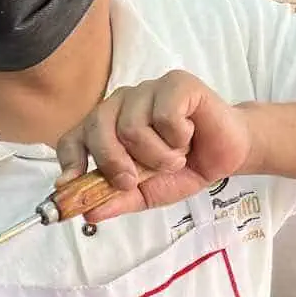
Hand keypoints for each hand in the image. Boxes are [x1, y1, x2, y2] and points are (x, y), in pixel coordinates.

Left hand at [56, 71, 253, 221]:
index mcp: (106, 127)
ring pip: (131, 126)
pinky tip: (188, 135)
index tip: (72, 184)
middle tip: (136, 178)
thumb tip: (88, 212)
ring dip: (157, 156)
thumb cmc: (183, 169)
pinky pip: (164, 115)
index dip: (70, 162)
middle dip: (115, 163)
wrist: (225, 156)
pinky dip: (177, 137)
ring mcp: (147, 90)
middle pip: (97, 129)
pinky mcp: (176, 84)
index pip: (73, 139)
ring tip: (175, 157)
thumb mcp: (145, 194)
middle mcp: (121, 104)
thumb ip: (116, 200)